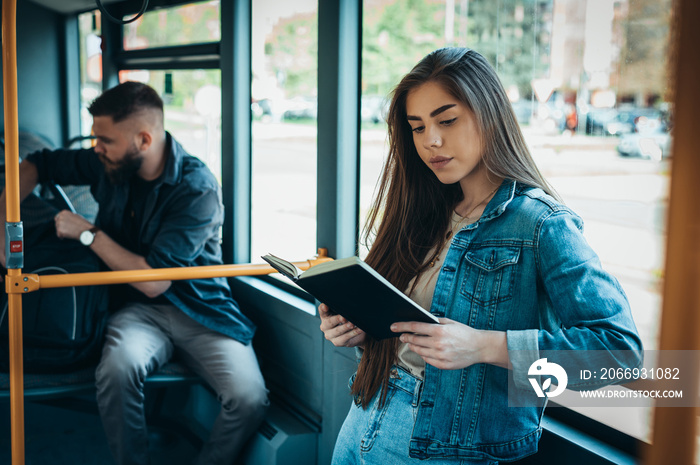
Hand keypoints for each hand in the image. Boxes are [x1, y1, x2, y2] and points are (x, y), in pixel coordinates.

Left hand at [54, 210, 92, 240]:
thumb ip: (68, 217)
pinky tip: (69, 235)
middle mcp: (60, 217)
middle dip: (60, 227)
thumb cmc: (83, 224)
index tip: (63, 225)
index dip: (60, 221)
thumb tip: (65, 219)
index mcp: (64, 212)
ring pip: (58, 229)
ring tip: (70, 233)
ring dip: (62, 232)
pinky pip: (59, 235)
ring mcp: (59, 224)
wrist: (86, 231)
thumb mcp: (76, 216)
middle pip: (56, 223)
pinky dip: (63, 236)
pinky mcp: (59, 230)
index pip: (57, 216)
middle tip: (67, 230)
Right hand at [319, 303, 365, 347]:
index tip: (325, 306)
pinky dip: (354, 333)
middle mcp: (325, 326)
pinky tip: (359, 329)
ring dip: (346, 327)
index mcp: (325, 316)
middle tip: (344, 317)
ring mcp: (330, 335)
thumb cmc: (347, 320)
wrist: (355, 334)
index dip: (323, 308)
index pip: (322, 311)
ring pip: (338, 331)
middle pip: (329, 322)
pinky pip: (346, 337)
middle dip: (337, 319)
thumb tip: (348, 305)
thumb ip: (342, 308)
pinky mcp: (337, 342)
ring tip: (352, 324)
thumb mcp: (343, 312)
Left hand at [391, 318, 507, 369]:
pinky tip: (425, 351)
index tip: (393, 327)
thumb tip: (418, 322)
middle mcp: (438, 344)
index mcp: (439, 331)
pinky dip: (424, 354)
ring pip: (419, 351)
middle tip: (402, 336)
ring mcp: (440, 356)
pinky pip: (427, 360)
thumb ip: (434, 322)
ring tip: (412, 343)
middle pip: (414, 340)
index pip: (414, 327)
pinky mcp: (443, 365)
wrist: (479, 347)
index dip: (402, 327)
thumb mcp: (449, 322)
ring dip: (413, 346)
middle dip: (406, 337)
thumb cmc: (464, 333)